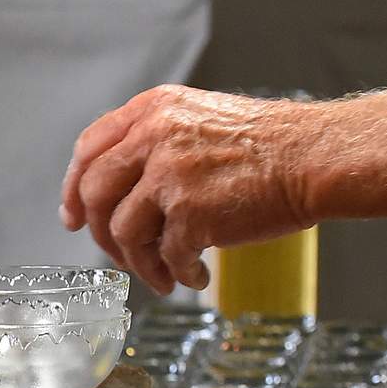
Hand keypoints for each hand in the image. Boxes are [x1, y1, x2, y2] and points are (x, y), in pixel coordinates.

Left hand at [59, 85, 316, 292]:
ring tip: (163, 277)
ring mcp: (169, 175)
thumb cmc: (268, 146)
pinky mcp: (190, 213)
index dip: (74, 188)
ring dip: (139, 264)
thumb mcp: (199, 121)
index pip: (89, 149)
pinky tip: (196, 277)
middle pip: (94, 194)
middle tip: (122, 258)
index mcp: (153, 110)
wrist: (314, 157)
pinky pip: (165, 256)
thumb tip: (118, 195)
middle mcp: (154, 137)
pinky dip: (176, 274)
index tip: (72, 218)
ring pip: (122, 232)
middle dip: (101, 235)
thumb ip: (156, 145)